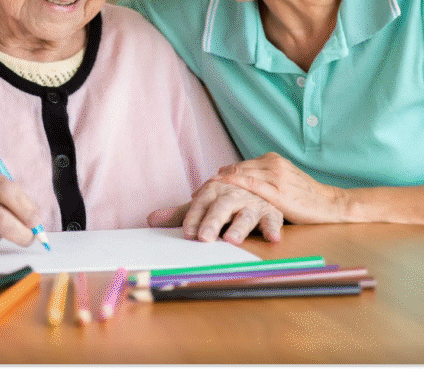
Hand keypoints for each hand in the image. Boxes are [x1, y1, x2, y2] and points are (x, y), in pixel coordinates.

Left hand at [148, 180, 284, 244]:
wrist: (258, 185)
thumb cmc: (226, 201)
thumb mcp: (204, 205)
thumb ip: (181, 214)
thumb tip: (150, 220)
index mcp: (214, 191)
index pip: (200, 204)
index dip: (193, 218)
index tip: (187, 233)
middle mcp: (233, 195)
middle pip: (221, 207)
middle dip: (212, 222)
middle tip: (204, 238)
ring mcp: (252, 203)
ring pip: (246, 214)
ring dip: (240, 227)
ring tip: (232, 239)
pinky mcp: (271, 211)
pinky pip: (273, 219)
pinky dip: (274, 228)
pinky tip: (272, 238)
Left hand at [213, 153, 348, 224]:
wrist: (331, 204)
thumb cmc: (305, 197)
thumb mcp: (283, 181)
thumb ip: (262, 179)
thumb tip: (237, 181)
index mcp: (272, 160)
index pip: (238, 166)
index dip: (220, 177)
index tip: (203, 188)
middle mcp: (272, 164)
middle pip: (235, 170)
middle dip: (215, 183)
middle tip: (196, 195)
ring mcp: (275, 176)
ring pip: (240, 177)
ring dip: (219, 187)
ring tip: (201, 197)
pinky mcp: (278, 191)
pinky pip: (251, 187)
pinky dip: (233, 188)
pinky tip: (221, 194)